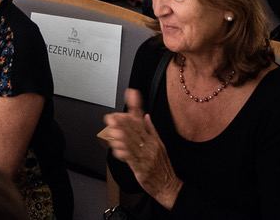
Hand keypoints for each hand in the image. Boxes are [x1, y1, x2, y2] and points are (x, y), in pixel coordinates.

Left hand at [103, 89, 181, 208]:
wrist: (168, 186)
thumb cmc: (163, 166)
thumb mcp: (161, 145)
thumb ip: (151, 130)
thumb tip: (145, 115)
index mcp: (153, 139)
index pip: (142, 119)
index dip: (136, 106)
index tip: (130, 94)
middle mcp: (149, 145)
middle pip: (134, 130)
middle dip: (122, 121)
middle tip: (112, 116)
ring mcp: (145, 156)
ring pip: (131, 143)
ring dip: (121, 135)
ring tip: (112, 129)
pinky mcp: (140, 168)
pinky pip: (130, 158)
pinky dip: (123, 152)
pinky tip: (116, 147)